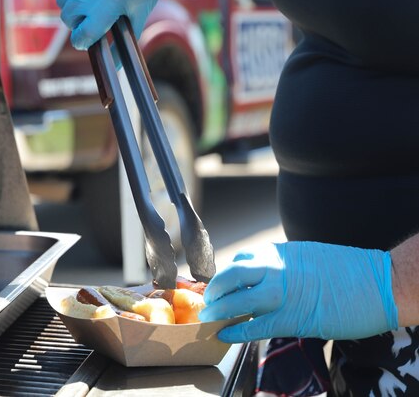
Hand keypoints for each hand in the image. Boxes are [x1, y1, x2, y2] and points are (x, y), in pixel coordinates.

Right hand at [54, 0, 176, 49]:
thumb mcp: (138, 14)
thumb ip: (123, 42)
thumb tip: (113, 69)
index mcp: (108, 3)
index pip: (82, 35)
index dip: (84, 40)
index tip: (87, 39)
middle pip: (69, 18)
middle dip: (79, 20)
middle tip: (94, 13)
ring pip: (62, 0)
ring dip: (73, 3)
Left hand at [197, 241, 398, 342]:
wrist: (379, 284)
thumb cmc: (349, 271)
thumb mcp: (308, 255)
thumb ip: (284, 263)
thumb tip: (266, 274)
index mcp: (280, 253)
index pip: (241, 260)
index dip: (227, 274)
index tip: (220, 284)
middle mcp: (276, 269)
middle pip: (231, 275)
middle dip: (215, 289)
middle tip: (208, 300)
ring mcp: (282, 294)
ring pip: (238, 301)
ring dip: (219, 311)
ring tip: (209, 318)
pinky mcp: (292, 319)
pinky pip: (256, 327)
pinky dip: (237, 332)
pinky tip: (225, 334)